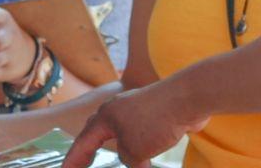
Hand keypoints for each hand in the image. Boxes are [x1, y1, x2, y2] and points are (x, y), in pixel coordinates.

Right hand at [62, 80, 208, 167]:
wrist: (186, 99)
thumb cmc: (155, 122)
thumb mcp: (134, 151)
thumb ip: (128, 161)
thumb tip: (134, 162)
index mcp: (105, 117)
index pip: (83, 142)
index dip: (73, 160)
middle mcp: (116, 110)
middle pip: (96, 131)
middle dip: (87, 150)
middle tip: (80, 165)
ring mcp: (135, 109)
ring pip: (118, 132)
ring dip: (113, 148)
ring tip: (110, 159)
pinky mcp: (153, 113)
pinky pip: (138, 132)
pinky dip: (135, 146)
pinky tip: (143, 157)